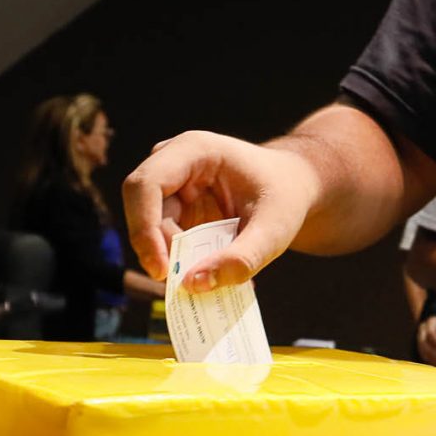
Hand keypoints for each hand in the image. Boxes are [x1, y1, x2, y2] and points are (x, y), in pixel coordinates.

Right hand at [120, 130, 320, 287]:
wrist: (293, 186)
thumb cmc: (285, 197)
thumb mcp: (274, 230)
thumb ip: (241, 259)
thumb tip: (194, 285)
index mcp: (194, 150)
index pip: (146, 185)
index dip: (144, 228)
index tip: (163, 270)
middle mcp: (174, 161)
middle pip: (142, 208)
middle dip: (157, 248)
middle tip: (182, 283)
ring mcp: (171, 183)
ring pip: (150, 227)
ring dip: (171, 256)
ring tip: (207, 278)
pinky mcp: (174, 205)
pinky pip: (163, 236)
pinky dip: (180, 258)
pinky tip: (208, 270)